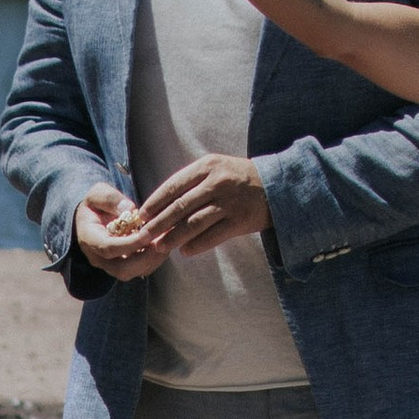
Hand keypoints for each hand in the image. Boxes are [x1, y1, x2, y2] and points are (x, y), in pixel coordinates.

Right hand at [71, 180, 169, 279]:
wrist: (93, 217)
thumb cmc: (96, 204)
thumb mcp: (98, 193)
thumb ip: (110, 199)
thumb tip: (129, 209)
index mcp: (89, 239)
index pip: (108, 248)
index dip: (129, 244)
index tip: (147, 234)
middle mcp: (98, 258)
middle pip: (122, 269)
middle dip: (145, 258)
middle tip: (162, 241)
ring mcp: (111, 266)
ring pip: (133, 272)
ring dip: (153, 259)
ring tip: (167, 240)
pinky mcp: (124, 266)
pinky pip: (141, 269)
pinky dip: (155, 258)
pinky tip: (164, 242)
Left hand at [127, 152, 271, 257]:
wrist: (277, 185)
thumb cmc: (238, 179)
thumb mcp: (216, 169)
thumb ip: (191, 183)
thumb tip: (161, 206)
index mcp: (207, 167)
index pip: (173, 186)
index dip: (155, 202)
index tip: (142, 215)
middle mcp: (217, 183)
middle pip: (180, 206)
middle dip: (158, 223)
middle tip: (142, 235)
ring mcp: (229, 202)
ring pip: (194, 223)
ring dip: (173, 237)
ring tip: (159, 247)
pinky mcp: (240, 221)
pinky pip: (213, 236)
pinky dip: (196, 245)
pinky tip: (184, 252)